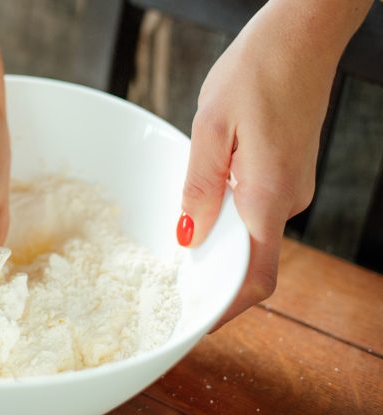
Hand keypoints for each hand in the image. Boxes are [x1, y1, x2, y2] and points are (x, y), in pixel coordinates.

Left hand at [177, 0, 370, 328]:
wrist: (302, 33)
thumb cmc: (256, 70)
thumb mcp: (211, 128)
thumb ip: (200, 188)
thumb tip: (188, 238)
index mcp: (269, 195)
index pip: (254, 277)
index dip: (227, 308)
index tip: (196, 322)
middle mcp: (289, 198)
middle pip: (251, 260)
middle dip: (214, 277)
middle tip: (171, 280)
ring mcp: (294, 185)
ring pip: (252, 233)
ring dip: (217, 242)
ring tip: (177, 238)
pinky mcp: (289, 171)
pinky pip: (257, 208)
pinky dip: (229, 216)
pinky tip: (202, 200)